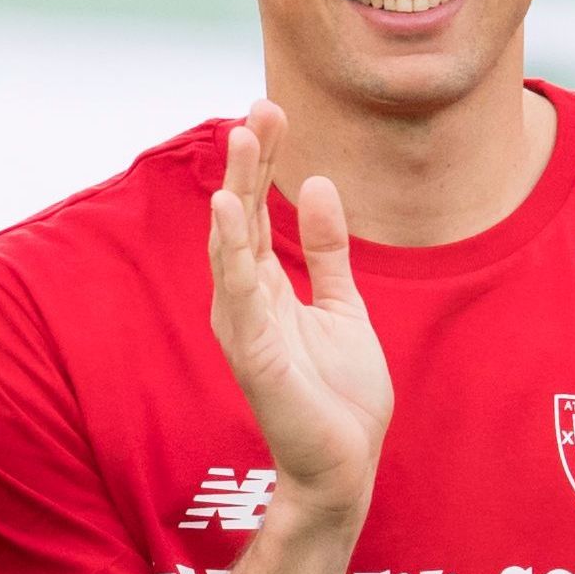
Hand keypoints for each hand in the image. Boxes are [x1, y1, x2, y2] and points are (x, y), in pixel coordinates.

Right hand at [207, 102, 392, 522]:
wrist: (345, 466)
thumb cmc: (338, 395)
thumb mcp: (342, 305)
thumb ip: (328, 251)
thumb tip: (320, 184)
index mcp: (264, 290)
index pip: (257, 212)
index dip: (262, 161)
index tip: (271, 110)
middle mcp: (244, 303)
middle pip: (239, 219)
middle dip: (248, 162)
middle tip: (259, 107)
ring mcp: (245, 328)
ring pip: (231, 247)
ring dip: (236, 190)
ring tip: (242, 140)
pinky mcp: (254, 356)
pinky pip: (239, 295)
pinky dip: (231, 251)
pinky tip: (229, 209)